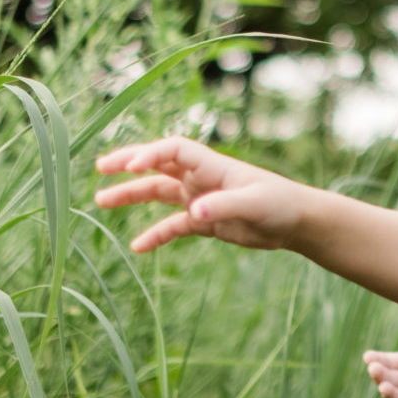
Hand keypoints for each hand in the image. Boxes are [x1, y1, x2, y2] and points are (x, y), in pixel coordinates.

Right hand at [92, 136, 310, 251]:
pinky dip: (155, 234)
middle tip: (100, 168)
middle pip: (158, 165)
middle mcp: (201, 178)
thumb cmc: (280, 204)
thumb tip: (194, 212)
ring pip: (159, 192)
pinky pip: (172, 226)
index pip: (172, 150)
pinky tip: (136, 247)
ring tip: (100, 201)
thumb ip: (223, 206)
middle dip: (129, 164)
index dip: (149, 154)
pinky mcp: (205, 221)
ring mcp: (201, 198)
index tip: (130, 167)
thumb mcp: (254, 204)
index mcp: (211, 165)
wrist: (297, 222)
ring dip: (132, 195)